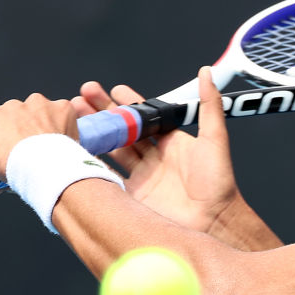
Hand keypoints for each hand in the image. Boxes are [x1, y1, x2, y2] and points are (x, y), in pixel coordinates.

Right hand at [0, 93, 78, 193]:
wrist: (41, 166)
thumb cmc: (14, 168)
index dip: (3, 138)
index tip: (10, 150)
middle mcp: (13, 105)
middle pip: (19, 116)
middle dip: (25, 129)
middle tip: (32, 149)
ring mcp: (38, 104)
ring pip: (41, 111)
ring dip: (44, 123)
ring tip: (50, 145)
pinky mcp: (61, 107)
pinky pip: (65, 112)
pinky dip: (66, 123)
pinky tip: (65, 137)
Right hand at [71, 68, 240, 233]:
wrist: (213, 221)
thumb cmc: (219, 182)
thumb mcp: (215, 139)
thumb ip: (209, 105)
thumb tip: (206, 74)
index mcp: (171, 142)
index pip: (145, 117)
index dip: (128, 103)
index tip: (112, 89)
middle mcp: (155, 157)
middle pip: (124, 130)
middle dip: (103, 112)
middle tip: (83, 96)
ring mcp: (142, 176)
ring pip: (112, 149)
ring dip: (95, 132)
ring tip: (75, 116)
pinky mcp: (133, 196)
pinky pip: (109, 177)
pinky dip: (94, 164)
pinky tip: (79, 149)